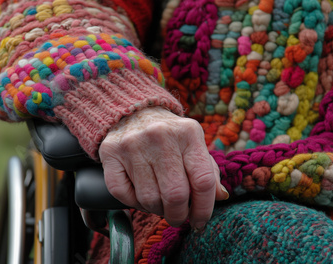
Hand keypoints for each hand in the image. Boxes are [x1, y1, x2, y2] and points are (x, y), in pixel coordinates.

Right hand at [99, 107, 228, 228]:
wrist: (134, 111)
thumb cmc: (171, 136)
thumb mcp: (194, 144)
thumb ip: (208, 171)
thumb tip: (221, 197)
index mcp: (189, 133)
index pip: (203, 181)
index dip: (204, 208)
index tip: (200, 221)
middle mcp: (161, 136)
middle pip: (176, 195)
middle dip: (179, 215)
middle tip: (178, 217)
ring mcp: (133, 143)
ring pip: (149, 199)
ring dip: (157, 210)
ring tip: (161, 204)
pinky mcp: (111, 152)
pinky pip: (123, 194)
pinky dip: (134, 204)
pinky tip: (142, 197)